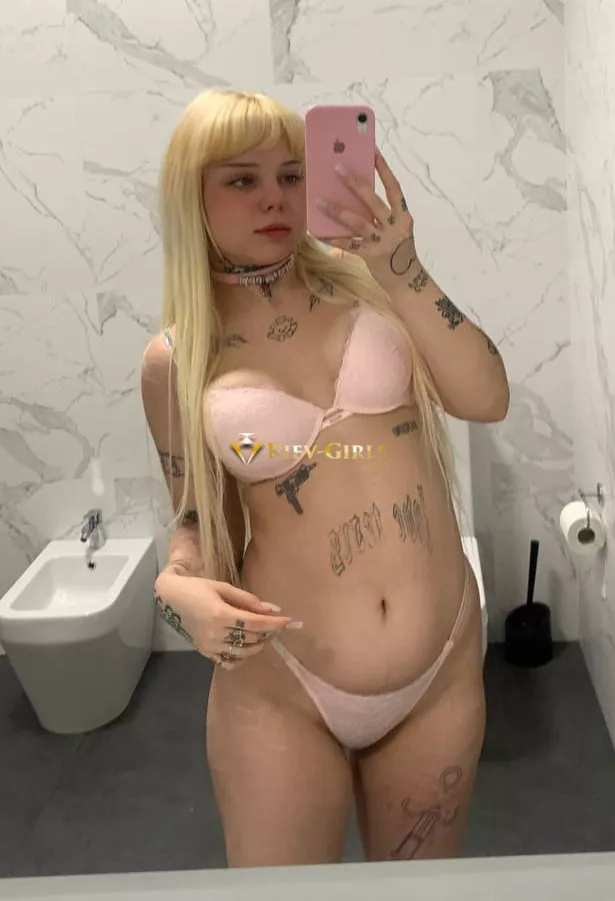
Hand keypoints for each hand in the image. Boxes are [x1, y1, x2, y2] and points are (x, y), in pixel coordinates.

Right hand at [154, 572, 299, 669]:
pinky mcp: (205, 652)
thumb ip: (248, 600)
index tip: (290, 621)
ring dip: (258, 644)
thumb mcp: (223, 587)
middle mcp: (216, 633)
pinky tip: (246, 646)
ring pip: (244, 652)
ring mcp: (210, 646)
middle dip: (269, 632)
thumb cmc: (198, 587)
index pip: (256, 623)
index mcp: (221, 614)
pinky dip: (242, 657)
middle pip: (253, 639)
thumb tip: (271, 609)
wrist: (171, 598)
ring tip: (264, 634)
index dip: (275, 623)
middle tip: (276, 624)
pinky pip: (229, 661)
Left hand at [315, 148, 418, 292]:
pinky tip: (318, 232)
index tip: (372, 151)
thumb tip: (357, 198)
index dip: (384, 169)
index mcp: (404, 216)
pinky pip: (349, 245)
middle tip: (337, 168)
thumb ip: (383, 216)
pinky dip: (333, 238)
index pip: (394, 187)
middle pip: (373, 200)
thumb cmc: (399, 253)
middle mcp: (395, 226)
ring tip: (319, 200)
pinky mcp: (372, 256)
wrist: (408, 282)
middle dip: (354, 183)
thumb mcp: (397, 231)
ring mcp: (383, 241)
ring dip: (337, 210)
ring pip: (357, 221)